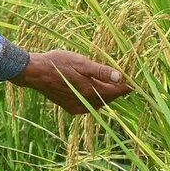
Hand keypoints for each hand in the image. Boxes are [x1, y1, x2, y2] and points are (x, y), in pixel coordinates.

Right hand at [10, 50, 131, 113]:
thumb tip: (121, 77)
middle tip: (125, 82)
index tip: (134, 82)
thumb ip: (101, 71)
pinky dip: (95, 99)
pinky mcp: (69, 107)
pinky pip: (88, 106)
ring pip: (99, 103)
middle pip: (109, 98)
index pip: (116, 91)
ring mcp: (77, 107)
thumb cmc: (57, 63)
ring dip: (106, 95)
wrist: (34, 73)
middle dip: (117, 90)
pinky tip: (93, 91)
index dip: (126, 86)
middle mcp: (85, 102)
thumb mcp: (81, 62)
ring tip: (111, 85)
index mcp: (90, 90)